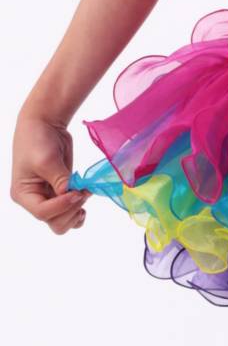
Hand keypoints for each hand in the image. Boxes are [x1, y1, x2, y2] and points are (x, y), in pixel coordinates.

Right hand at [10, 112, 90, 234]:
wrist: (44, 123)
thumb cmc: (38, 139)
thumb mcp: (46, 159)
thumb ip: (59, 178)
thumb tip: (70, 194)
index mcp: (23, 194)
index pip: (42, 213)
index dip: (62, 206)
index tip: (77, 192)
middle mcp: (35, 200)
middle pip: (54, 222)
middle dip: (70, 210)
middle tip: (83, 192)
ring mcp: (49, 197)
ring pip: (63, 221)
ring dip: (76, 212)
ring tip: (85, 194)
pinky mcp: (61, 191)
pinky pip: (70, 211)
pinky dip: (79, 209)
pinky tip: (85, 197)